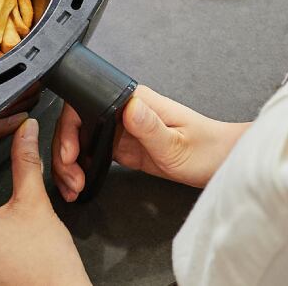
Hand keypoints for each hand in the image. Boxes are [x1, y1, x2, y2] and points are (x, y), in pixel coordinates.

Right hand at [52, 85, 248, 199]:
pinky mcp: (123, 146)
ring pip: (80, 141)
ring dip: (70, 164)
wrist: (222, 163)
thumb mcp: (177, 143)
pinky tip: (80, 184)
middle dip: (64, 153)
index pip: (84, 104)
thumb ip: (150, 126)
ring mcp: (121, 129)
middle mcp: (123, 111)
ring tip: (73, 187)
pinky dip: (81, 169)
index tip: (70, 154)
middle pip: (76, 124)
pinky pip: (93, 154)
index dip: (69, 129)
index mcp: (134, 101)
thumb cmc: (207, 149)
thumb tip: (128, 107)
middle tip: (71, 179)